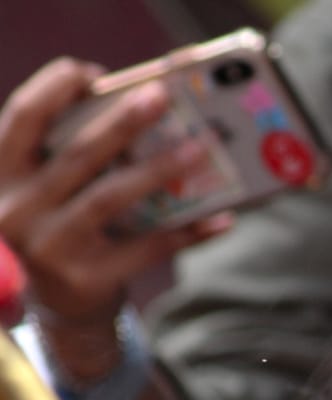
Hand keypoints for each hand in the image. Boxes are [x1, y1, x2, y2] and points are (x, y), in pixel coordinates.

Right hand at [0, 58, 230, 374]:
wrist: (62, 305)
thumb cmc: (66, 227)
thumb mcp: (53, 189)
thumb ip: (77, 156)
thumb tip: (147, 115)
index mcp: (3, 176)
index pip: (21, 118)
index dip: (55, 89)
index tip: (94, 73)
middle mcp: (17, 210)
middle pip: (76, 155)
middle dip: (121, 122)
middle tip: (162, 96)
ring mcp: (49, 248)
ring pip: (111, 197)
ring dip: (159, 170)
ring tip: (199, 148)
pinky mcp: (88, 278)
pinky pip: (148, 248)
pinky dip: (188, 231)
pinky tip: (222, 218)